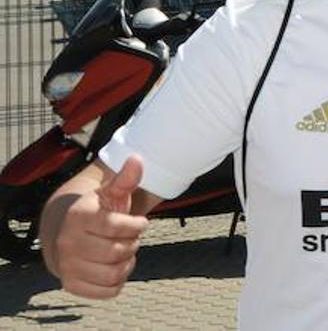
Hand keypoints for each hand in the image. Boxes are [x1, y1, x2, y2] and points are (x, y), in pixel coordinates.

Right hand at [44, 157, 148, 298]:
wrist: (67, 232)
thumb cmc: (98, 211)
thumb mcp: (111, 192)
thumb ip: (126, 179)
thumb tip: (137, 159)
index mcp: (78, 216)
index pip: (118, 226)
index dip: (137, 225)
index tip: (138, 222)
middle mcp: (67, 242)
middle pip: (118, 252)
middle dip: (132, 244)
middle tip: (128, 238)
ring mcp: (67, 265)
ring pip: (114, 273)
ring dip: (127, 262)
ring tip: (122, 251)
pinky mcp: (71, 284)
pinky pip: (107, 291)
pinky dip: (118, 281)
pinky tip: (114, 267)